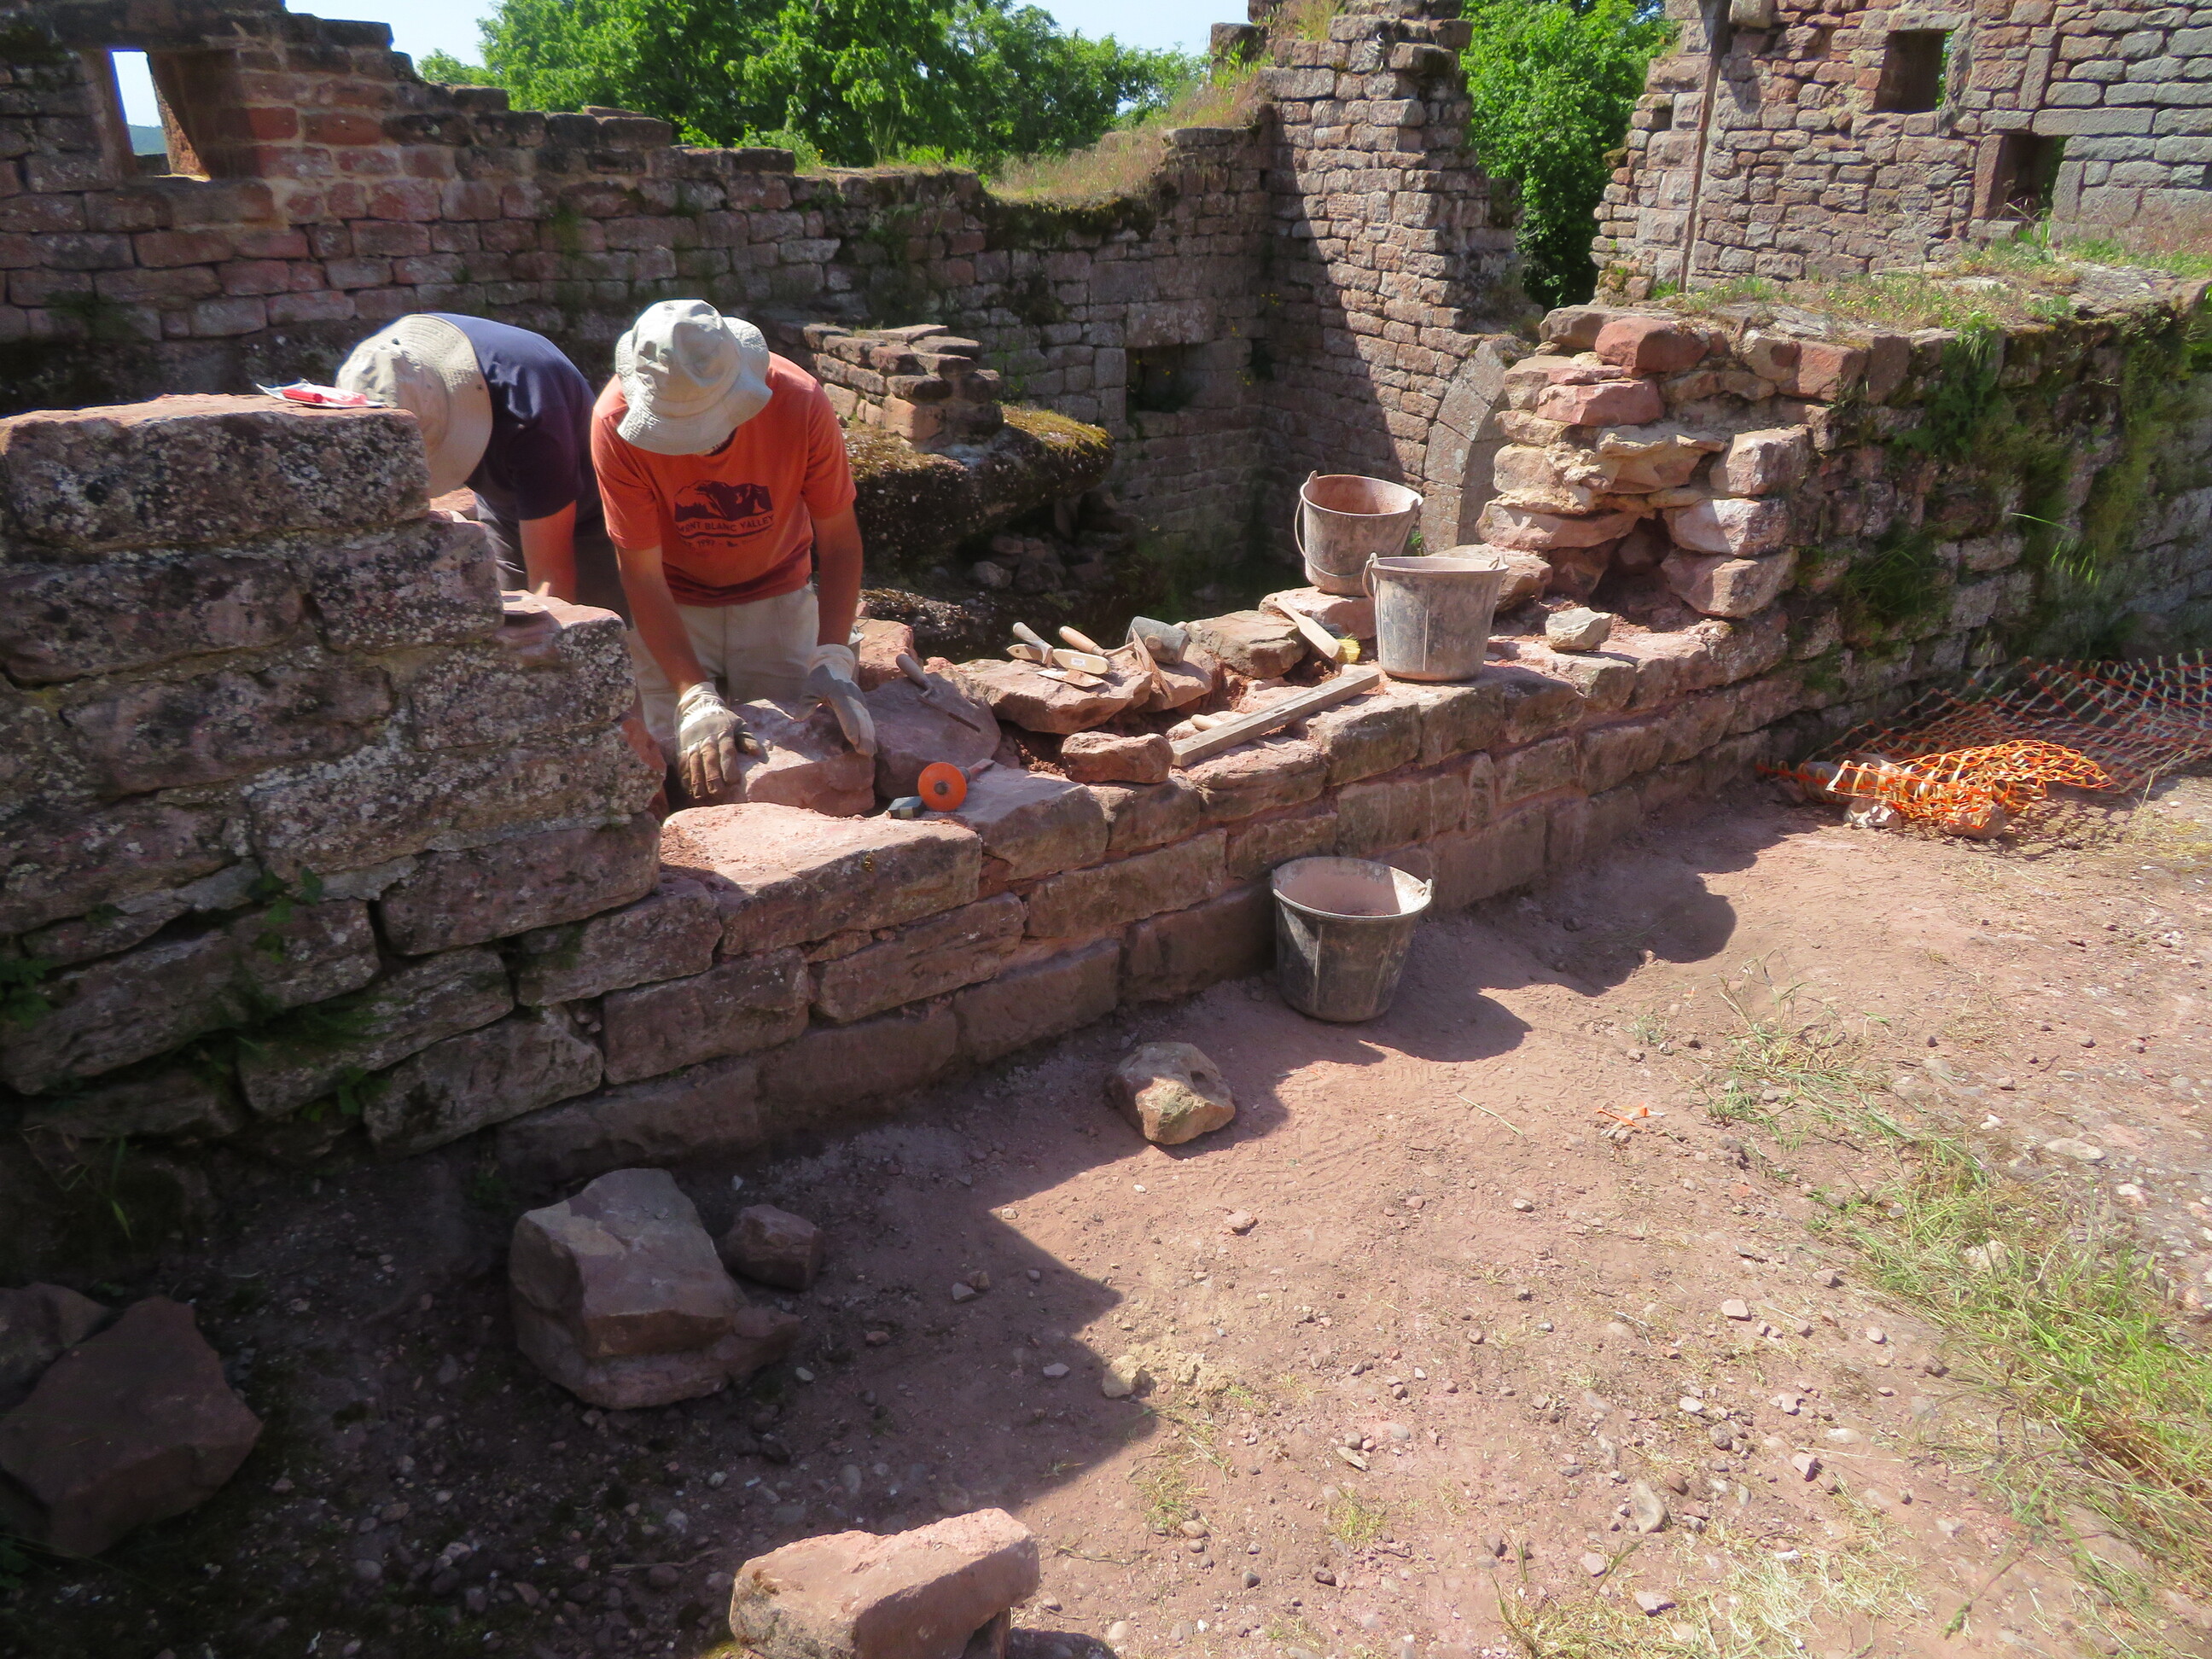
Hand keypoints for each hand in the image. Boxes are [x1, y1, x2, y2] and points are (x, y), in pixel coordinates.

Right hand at [675, 682, 750, 801]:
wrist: (697, 707)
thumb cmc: (723, 720)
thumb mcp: (739, 724)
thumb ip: (747, 739)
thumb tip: (757, 753)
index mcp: (723, 733)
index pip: (726, 751)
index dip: (729, 766)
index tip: (733, 781)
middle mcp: (707, 739)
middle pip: (709, 759)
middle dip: (712, 777)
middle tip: (717, 793)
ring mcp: (692, 744)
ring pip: (694, 764)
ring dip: (697, 781)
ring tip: (702, 796)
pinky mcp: (682, 748)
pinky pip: (683, 764)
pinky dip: (685, 778)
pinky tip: (689, 790)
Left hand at [804, 642, 876, 757]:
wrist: (834, 665)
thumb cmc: (819, 680)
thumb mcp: (809, 689)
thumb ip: (806, 703)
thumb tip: (798, 719)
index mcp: (840, 692)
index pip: (846, 710)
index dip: (850, 725)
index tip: (853, 740)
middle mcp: (853, 697)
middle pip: (860, 717)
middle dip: (864, 735)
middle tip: (865, 752)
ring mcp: (860, 701)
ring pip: (866, 720)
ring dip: (869, 737)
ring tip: (870, 753)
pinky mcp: (863, 705)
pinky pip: (868, 720)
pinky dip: (870, 733)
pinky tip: (872, 747)